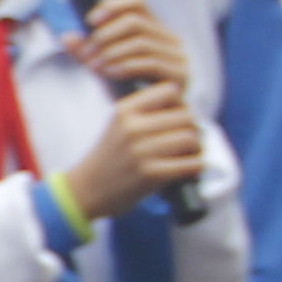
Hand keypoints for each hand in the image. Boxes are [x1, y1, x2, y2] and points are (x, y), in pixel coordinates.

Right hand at [60, 86, 209, 225]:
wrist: (86, 190)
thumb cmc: (110, 157)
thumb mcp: (119, 124)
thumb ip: (147, 112)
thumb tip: (189, 109)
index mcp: (124, 110)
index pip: (171, 90)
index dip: (179, 104)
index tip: (174, 119)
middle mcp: (132, 128)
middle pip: (186, 116)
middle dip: (191, 128)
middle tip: (185, 141)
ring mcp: (141, 152)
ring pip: (191, 138)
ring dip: (196, 148)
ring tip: (186, 155)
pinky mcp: (151, 175)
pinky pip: (192, 163)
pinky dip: (195, 166)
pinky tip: (186, 169)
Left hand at [74, 0, 187, 105]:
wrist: (150, 120)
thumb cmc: (125, 90)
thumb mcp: (102, 66)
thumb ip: (86, 52)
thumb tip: (66, 37)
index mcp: (153, 28)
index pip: (137, 1)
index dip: (114, 5)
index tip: (90, 21)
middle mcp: (170, 38)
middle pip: (135, 21)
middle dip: (104, 36)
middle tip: (84, 54)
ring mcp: (178, 56)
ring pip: (141, 42)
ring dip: (111, 53)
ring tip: (92, 66)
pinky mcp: (181, 75)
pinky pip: (152, 63)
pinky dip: (126, 65)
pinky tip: (109, 72)